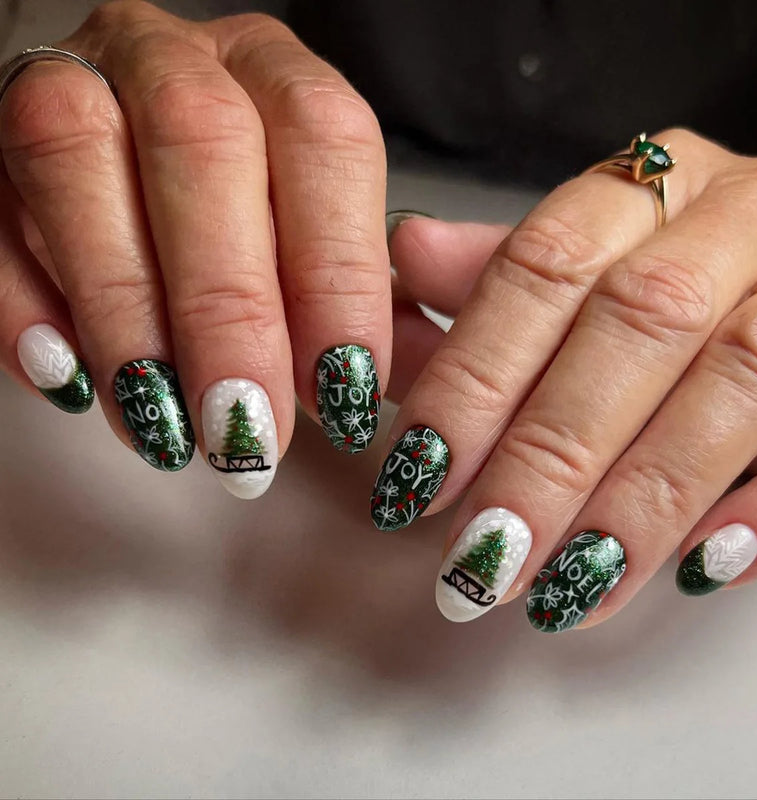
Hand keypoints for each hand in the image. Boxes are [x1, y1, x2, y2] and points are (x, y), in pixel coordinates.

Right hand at [0, 1, 388, 496]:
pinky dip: (26, 303)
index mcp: (280, 79)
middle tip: (248, 432)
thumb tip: (362, 391)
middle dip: (230, 310)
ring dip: (128, 315)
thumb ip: (357, 302)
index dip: (338, 273)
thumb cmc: (250, 224)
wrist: (131, 170)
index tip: (344, 392)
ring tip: (164, 427)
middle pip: (205, 147)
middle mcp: (178, 62)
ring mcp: (76, 84)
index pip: (327, 143)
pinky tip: (70, 384)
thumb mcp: (320, 248)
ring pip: (79, 159)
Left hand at [382, 129, 756, 629]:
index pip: (541, 265)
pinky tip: (701, 567)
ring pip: (746, 372)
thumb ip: (498, 271)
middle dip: (550, 454)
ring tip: (566, 588)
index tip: (419, 475)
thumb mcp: (588, 266)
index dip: (475, 375)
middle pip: (637, 324)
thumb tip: (407, 253)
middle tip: (482, 558)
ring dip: (646, 497)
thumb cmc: (680, 280)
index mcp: (647, 190)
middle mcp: (738, 214)